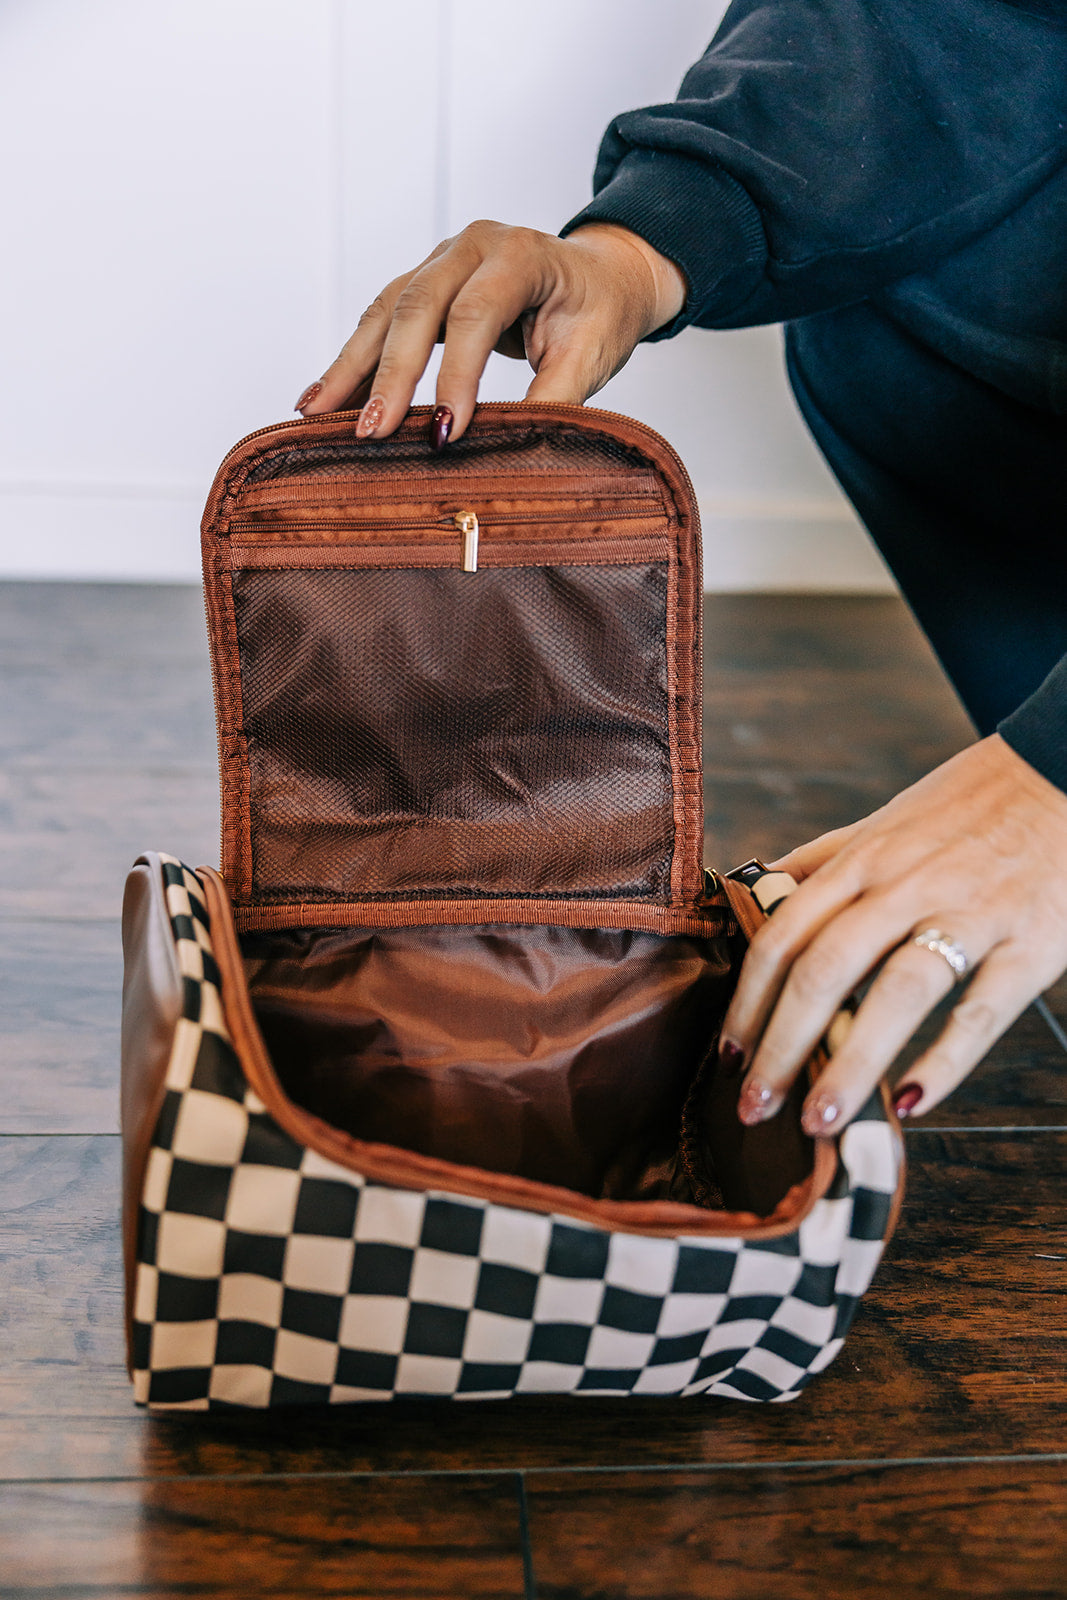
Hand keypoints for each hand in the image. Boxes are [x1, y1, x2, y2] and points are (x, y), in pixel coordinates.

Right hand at [292, 220, 686, 441]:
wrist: (602, 277)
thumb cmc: (599, 313)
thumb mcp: (592, 356)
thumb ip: (555, 398)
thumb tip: (510, 450)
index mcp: (519, 255)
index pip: (475, 315)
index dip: (455, 376)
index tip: (443, 434)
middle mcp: (471, 247)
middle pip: (416, 307)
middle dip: (389, 375)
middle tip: (368, 432)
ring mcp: (442, 260)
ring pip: (386, 310)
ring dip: (351, 366)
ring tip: (317, 414)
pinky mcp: (425, 282)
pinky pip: (382, 319)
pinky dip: (355, 360)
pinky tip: (324, 396)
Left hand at [720, 734, 1066, 1133]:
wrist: (1063, 769)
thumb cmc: (966, 807)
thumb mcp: (885, 823)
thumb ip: (822, 862)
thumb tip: (754, 893)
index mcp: (863, 860)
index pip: (783, 935)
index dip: (749, 1000)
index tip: (727, 1054)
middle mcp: (906, 885)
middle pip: (823, 970)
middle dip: (781, 1046)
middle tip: (755, 1107)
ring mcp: (970, 914)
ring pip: (894, 994)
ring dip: (849, 1065)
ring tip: (820, 1122)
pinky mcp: (1031, 944)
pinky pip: (979, 1012)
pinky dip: (942, 1063)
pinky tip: (908, 1105)